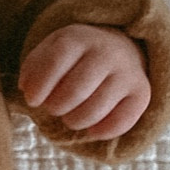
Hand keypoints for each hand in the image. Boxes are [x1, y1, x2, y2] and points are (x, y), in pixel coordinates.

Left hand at [17, 23, 150, 139]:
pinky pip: (122, 121)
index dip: (40, 86)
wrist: (114, 49)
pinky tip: (92, 129)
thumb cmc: (71, 58)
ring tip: (70, 116)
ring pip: (94, 110)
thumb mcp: (48, 52)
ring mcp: (127, 71)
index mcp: (78, 38)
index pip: (56, 61)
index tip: (33, 100)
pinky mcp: (141, 92)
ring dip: (74, 121)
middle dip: (56, 107)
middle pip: (75, 91)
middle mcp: (107, 51)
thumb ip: (32, 68)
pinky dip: (101, 132)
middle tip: (54, 107)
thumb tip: (28, 89)